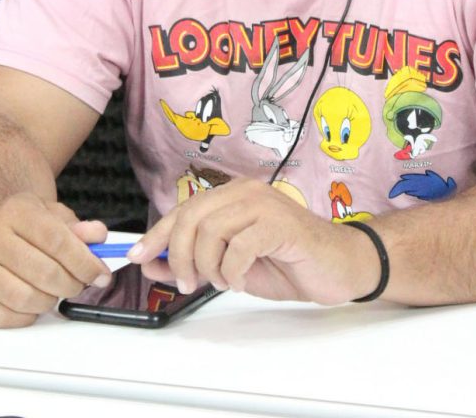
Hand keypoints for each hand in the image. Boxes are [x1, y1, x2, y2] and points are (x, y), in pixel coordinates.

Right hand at [0, 193, 111, 327]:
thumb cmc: (16, 224)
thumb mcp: (49, 213)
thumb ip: (77, 226)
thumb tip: (97, 237)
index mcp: (15, 211)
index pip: (58, 241)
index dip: (85, 262)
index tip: (101, 275)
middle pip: (45, 273)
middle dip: (72, 285)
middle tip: (78, 285)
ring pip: (26, 299)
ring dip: (49, 302)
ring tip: (52, 291)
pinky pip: (3, 318)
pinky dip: (25, 316)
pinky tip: (30, 303)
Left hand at [127, 179, 380, 304]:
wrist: (339, 265)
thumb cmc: (289, 261)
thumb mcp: (231, 265)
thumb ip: (195, 260)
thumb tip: (152, 262)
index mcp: (233, 196)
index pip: (182, 210)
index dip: (155, 234)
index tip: (136, 255)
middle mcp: (245, 193)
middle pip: (190, 217)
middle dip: (178, 255)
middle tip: (187, 282)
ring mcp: (263, 205)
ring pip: (210, 231)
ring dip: (207, 266)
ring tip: (220, 281)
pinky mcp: (280, 224)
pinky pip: (238, 246)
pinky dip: (231, 271)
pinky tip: (240, 279)